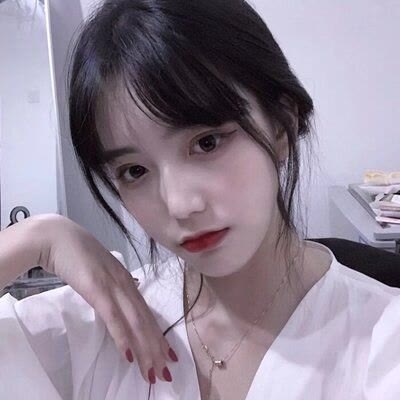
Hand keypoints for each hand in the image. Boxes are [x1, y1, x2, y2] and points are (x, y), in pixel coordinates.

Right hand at [35, 214, 177, 383]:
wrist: (57, 237)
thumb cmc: (77, 253)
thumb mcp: (101, 269)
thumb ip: (114, 281)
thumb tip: (127, 290)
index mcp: (126, 280)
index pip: (146, 312)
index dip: (159, 334)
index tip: (169, 354)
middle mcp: (125, 284)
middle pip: (146, 320)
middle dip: (158, 348)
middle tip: (167, 372)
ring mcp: (112, 287)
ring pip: (135, 322)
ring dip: (146, 349)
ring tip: (154, 371)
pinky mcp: (97, 290)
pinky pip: (113, 318)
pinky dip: (123, 337)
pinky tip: (129, 355)